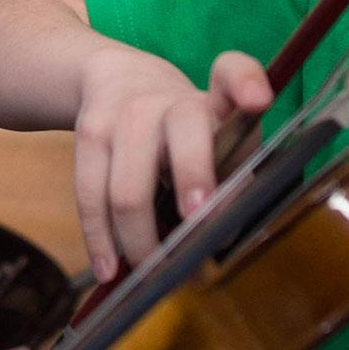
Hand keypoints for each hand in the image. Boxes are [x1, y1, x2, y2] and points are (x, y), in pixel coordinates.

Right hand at [75, 49, 272, 277]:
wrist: (117, 79)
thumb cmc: (184, 127)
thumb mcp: (216, 132)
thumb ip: (233, 174)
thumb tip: (222, 237)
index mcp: (212, 103)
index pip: (233, 74)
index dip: (245, 84)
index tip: (259, 101)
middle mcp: (168, 103)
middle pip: (182, 140)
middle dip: (193, 185)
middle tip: (199, 241)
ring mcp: (123, 117)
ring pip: (128, 190)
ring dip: (144, 243)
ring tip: (158, 275)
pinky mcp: (89, 137)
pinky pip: (90, 196)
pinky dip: (100, 240)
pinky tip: (109, 268)